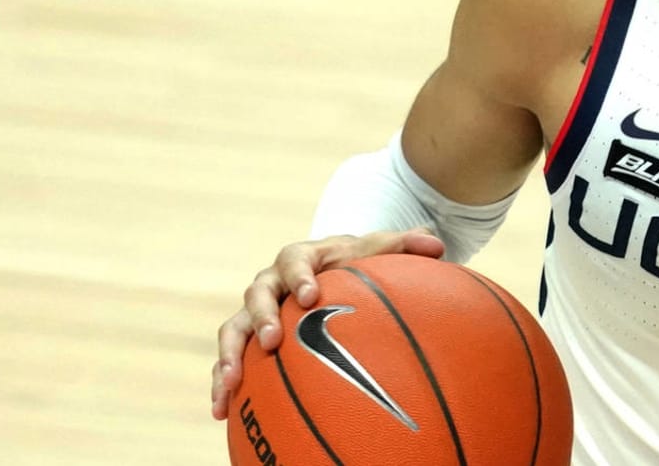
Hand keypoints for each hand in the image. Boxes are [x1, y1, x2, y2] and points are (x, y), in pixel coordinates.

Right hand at [209, 227, 444, 419]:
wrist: (327, 272)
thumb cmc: (355, 262)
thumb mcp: (378, 250)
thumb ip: (405, 246)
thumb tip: (437, 245)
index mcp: (301, 257)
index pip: (294, 259)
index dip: (299, 276)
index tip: (309, 296)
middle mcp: (271, 282)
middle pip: (256, 294)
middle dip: (261, 318)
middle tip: (272, 341)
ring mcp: (255, 311)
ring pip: (232, 329)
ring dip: (229, 355)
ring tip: (230, 383)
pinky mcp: (247, 339)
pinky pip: (229, 360)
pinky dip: (222, 384)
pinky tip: (220, 412)